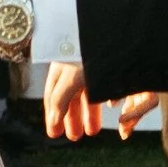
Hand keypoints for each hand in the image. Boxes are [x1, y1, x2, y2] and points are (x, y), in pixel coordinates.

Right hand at [44, 61, 160, 141]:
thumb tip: (53, 121)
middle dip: (73, 118)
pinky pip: (103, 86)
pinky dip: (104, 98)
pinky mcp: (108, 66)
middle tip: (75, 137)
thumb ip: (61, 98)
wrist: (114, 29)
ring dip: (90, 113)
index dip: (53, 116)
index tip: (54, 134)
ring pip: (89, 93)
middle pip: (71, 97)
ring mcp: (91, 66)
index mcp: (61, 68)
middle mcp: (74, 67)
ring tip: (93, 131)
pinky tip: (110, 106)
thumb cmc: (88, 50)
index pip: (53, 96)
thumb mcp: (72, 76)